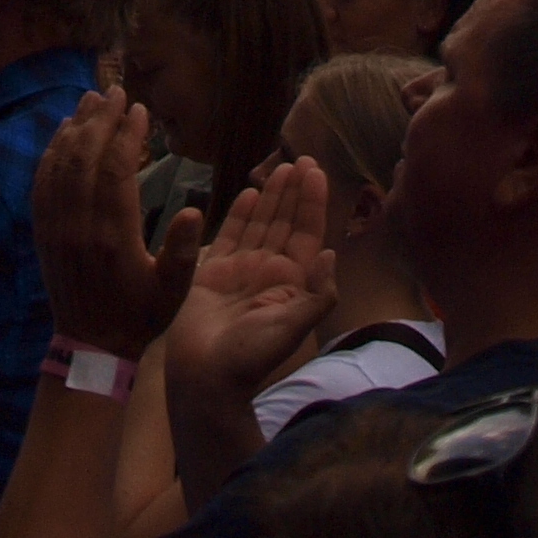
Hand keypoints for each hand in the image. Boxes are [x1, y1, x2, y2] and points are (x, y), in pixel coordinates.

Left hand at [30, 90, 196, 359]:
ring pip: (60, 165)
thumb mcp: (173, 291)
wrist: (92, 346)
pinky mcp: (43, 232)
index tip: (139, 109)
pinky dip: (51, 152)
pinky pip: (42, 183)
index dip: (127, 134)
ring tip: (91, 99)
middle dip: (100, 119)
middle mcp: (79, 226)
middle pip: (85, 157)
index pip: (116, 170)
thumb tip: (195, 208)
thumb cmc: (140, 316)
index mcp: (113, 236)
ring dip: (75, 128)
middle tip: (115, 90)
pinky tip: (63, 133)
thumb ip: (184, 250)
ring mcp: (56, 228)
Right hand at [167, 158, 339, 406]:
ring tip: (280, 169)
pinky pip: (230, 236)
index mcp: (292, 283)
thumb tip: (331, 254)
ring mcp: (242, 271)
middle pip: (285, 223)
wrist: (206, 378)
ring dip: (271, 197)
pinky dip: (239, 215)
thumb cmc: (251, 356)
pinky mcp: (214, 273)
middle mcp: (269, 272)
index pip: (308, 233)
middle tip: (303, 159)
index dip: (313, 203)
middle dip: (295, 192)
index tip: (318, 172)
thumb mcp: (294, 327)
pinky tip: (248, 194)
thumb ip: (317, 294)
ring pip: (260, 224)